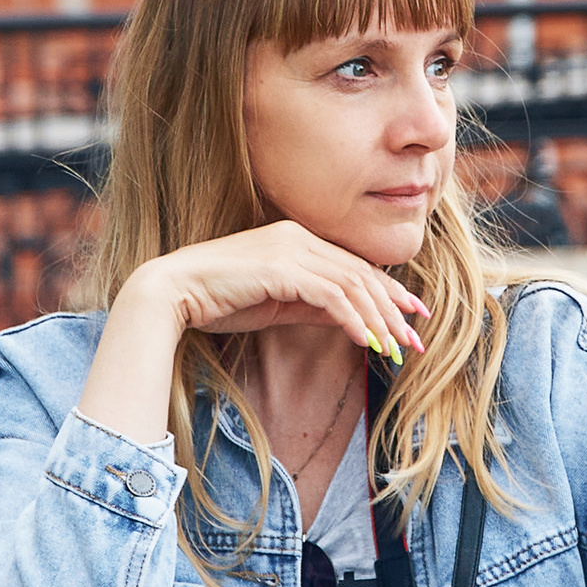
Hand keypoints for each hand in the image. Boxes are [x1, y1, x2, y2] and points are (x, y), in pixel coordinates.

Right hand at [136, 220, 426, 360]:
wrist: (173, 293)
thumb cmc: (219, 300)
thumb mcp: (277, 305)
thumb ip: (314, 306)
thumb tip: (352, 321)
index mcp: (297, 238)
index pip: (355, 266)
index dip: (388, 292)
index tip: (412, 317)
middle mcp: (298, 236)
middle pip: (361, 273)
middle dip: (393, 309)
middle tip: (414, 341)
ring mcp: (289, 249)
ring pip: (352, 283)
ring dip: (378, 319)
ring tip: (393, 349)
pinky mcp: (281, 268)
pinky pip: (330, 295)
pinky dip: (353, 319)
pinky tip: (366, 342)